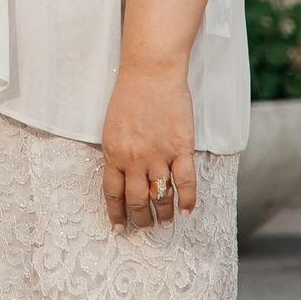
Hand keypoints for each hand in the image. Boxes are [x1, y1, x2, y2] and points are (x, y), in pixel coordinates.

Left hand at [102, 63, 198, 231]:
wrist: (150, 72)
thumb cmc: (129, 94)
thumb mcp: (112, 126)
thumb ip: (117, 152)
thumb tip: (122, 176)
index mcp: (112, 152)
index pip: (112, 193)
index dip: (116, 213)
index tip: (119, 227)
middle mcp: (134, 158)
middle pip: (136, 199)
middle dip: (140, 218)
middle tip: (145, 227)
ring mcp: (158, 154)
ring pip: (161, 196)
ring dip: (163, 213)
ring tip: (166, 222)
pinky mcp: (181, 148)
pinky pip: (186, 182)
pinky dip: (188, 201)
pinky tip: (187, 211)